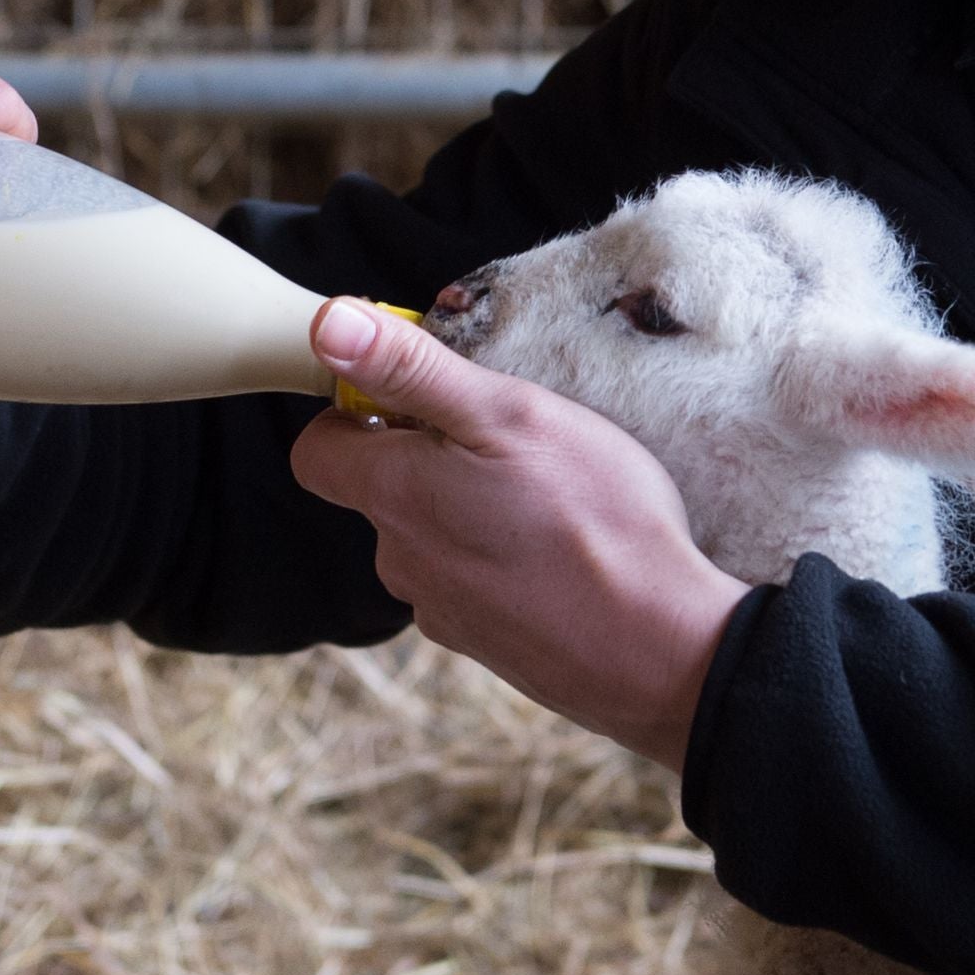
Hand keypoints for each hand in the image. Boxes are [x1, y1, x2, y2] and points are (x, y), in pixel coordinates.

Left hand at [288, 299, 749, 772]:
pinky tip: (564, 553)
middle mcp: (401, 559)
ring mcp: (442, 609)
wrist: (657, 649)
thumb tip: (328, 324)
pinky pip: (475, 582)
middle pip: (384, 490)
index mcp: (395, 494)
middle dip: (431, 457)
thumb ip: (412, 369)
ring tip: (550, 499)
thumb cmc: (593, 519)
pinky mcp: (486, 645)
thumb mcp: (508, 413)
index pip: (317, 449)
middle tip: (512, 442)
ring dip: (473, 510)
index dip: (357, 411)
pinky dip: (506, 561)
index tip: (421, 396)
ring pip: (433, 537)